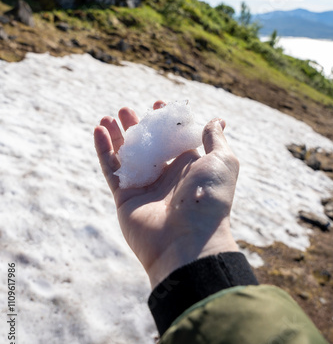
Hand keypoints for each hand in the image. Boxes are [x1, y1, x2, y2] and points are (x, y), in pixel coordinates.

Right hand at [94, 100, 239, 288]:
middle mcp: (166, 176)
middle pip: (147, 145)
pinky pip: (111, 170)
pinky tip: (99, 130)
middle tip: (126, 110)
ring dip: (116, 135)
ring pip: (126, 155)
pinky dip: (103, 150)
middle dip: (136, 126)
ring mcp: (144, 187)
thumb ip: (214, 138)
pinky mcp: (125, 197)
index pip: (173, 139)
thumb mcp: (222, 161)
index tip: (157, 104)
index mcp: (188, 166)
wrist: (188, 239)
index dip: (165, 121)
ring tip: (108, 117)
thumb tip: (217, 120)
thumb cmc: (210, 196)